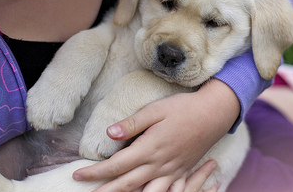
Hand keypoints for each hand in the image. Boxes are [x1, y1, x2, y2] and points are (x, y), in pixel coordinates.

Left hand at [72, 79, 239, 191]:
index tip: (78, 174)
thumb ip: (132, 123)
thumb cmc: (183, 108)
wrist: (214, 114)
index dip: (95, 172)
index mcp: (149, 148)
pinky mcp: (181, 172)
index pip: (116, 165)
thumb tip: (109, 133)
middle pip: (126, 184)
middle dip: (105, 191)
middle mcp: (159, 164)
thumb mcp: (156, 110)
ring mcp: (172, 171)